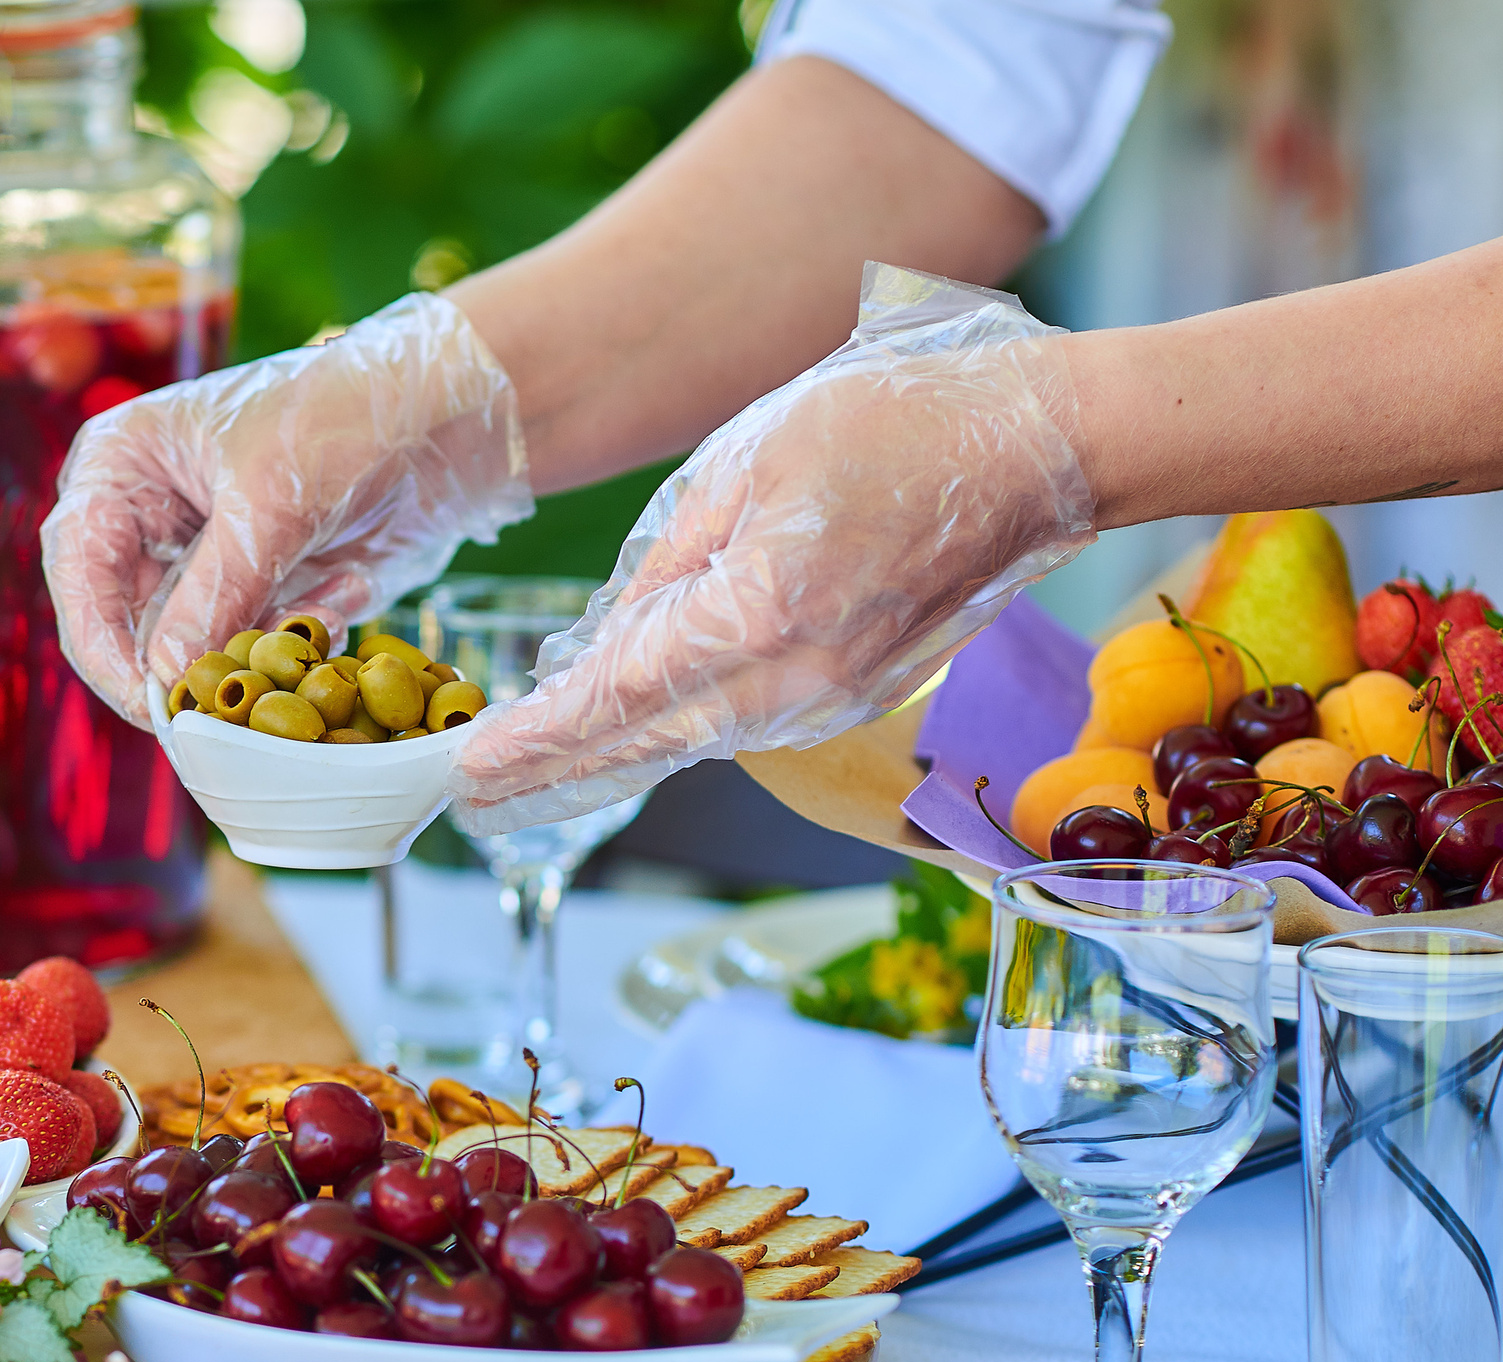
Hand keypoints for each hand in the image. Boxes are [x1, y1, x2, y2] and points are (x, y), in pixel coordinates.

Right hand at [42, 293, 532, 726]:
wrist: (447, 413)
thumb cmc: (345, 415)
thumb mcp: (272, 502)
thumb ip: (213, 594)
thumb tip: (163, 680)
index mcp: (117, 467)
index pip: (80, 575)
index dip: (105, 650)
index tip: (153, 705)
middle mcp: (144, 516)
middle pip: (126, 626)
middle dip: (191, 659)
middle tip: (244, 688)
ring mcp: (200, 558)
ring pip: (194, 648)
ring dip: (257, 645)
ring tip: (323, 597)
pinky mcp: (254, 589)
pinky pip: (251, 648)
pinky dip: (298, 634)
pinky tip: (348, 584)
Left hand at [451, 270, 1097, 834]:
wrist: (1036, 450)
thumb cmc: (896, 423)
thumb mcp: (746, 462)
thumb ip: (667, 562)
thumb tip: (605, 641)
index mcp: (758, 610)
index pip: (616, 695)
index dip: (534, 738)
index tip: (465, 768)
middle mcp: (794, 679)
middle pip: (644, 744)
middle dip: (550, 773)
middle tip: (468, 797)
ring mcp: (832, 699)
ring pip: (690, 743)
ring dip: (605, 760)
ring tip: (522, 772)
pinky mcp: (854, 697)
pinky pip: (740, 725)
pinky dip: (673, 733)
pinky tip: (621, 733)